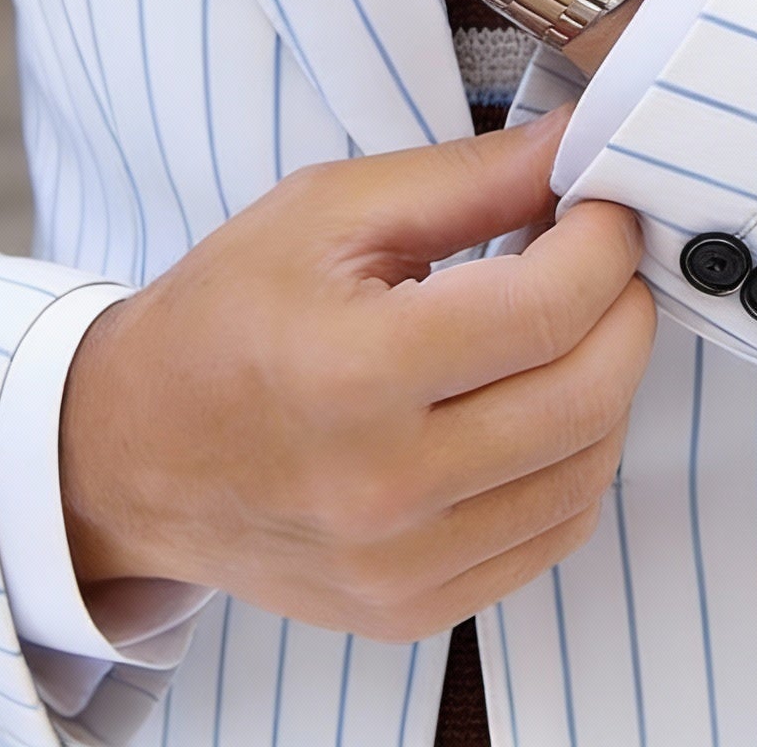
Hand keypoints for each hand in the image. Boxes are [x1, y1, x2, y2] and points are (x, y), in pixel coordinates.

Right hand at [59, 110, 654, 638]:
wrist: (130, 451)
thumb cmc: (222, 317)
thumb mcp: (330, 210)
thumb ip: (469, 178)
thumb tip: (577, 146)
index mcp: (356, 372)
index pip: (547, 311)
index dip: (605, 245)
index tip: (607, 208)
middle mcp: (385, 488)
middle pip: (587, 396)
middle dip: (626, 309)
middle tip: (608, 259)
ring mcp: (402, 566)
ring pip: (587, 471)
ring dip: (610, 383)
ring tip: (572, 324)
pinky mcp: (412, 610)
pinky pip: (551, 536)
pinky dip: (574, 460)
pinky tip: (541, 402)